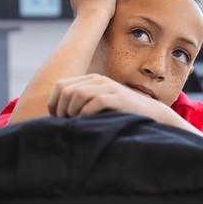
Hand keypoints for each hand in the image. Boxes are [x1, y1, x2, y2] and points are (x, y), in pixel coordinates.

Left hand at [47, 74, 162, 117]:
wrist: (149, 112)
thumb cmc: (120, 112)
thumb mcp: (98, 103)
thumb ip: (81, 103)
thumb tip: (56, 115)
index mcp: (91, 79)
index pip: (60, 85)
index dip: (54, 103)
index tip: (57, 119)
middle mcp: (98, 79)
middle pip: (66, 91)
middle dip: (61, 110)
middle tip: (66, 124)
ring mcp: (109, 87)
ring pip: (77, 95)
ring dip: (72, 112)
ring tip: (77, 123)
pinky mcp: (118, 97)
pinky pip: (94, 102)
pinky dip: (86, 114)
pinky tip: (88, 123)